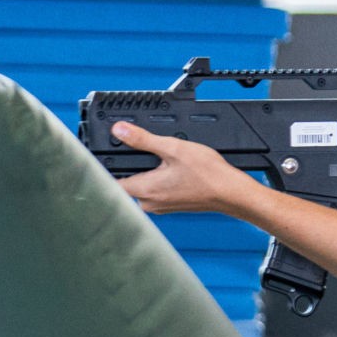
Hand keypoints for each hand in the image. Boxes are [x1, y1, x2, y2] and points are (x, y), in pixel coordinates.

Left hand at [109, 121, 258, 214]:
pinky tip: (173, 171)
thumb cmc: (207, 174)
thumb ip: (143, 139)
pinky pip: (155, 192)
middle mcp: (149, 203)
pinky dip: (159, 180)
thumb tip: (119, 130)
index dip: (106, 167)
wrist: (230, 192)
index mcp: (144, 190)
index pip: (110, 182)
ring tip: (163, 160)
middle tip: (142, 152)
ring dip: (146, 173)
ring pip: (141, 187)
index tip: (107, 155)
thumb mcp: (173, 148)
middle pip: (125, 183)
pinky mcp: (171, 206)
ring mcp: (160, 206)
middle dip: (131, 166)